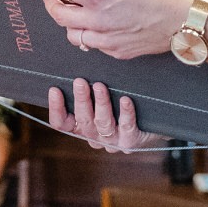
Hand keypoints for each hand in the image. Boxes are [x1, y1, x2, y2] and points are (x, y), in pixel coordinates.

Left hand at [37, 0, 195, 58]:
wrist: (185, 19)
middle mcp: (96, 20)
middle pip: (59, 15)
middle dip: (50, 3)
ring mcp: (105, 39)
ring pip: (72, 34)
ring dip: (67, 22)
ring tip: (71, 12)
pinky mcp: (117, 51)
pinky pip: (92, 45)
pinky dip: (86, 35)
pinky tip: (91, 27)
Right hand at [48, 79, 166, 150]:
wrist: (153, 125)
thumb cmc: (119, 106)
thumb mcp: (99, 100)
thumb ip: (86, 90)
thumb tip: (73, 64)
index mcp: (82, 128)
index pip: (62, 123)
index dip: (56, 108)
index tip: (54, 89)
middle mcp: (95, 137)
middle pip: (83, 121)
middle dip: (81, 100)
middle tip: (80, 81)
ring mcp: (113, 142)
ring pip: (103, 123)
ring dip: (101, 104)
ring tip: (100, 86)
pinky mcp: (131, 142)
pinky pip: (127, 127)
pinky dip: (125, 113)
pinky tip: (125, 99)